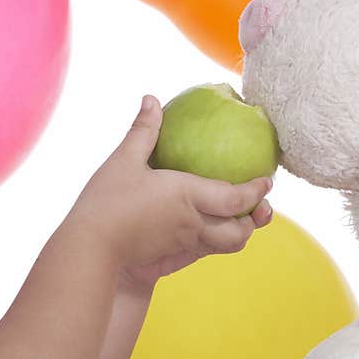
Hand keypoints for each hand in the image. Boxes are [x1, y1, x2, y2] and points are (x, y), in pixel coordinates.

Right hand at [67, 95, 274, 290]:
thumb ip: (143, 131)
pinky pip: (207, 252)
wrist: (91, 248)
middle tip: (260, 205)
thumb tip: (152, 99)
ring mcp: (186, 244)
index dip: (256, 191)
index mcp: (187, 195)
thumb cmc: (106, 202)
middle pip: (241, 230)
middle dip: (256, 220)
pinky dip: (217, 243)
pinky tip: (209, 231)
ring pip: (227, 246)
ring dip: (239, 235)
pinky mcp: (176, 259)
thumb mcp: (123, 161)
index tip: (267, 181)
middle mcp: (194, 223)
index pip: (236, 198)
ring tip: (239, 221)